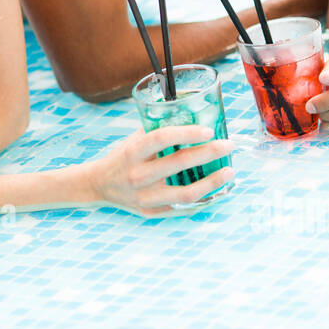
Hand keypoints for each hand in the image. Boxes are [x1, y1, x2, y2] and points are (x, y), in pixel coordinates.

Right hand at [86, 125, 233, 217]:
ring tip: (230, 171)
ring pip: (186, 193)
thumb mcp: (133, 140)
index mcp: (132, 152)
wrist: (98, 185)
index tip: (208, 130)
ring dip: (212, 182)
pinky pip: (183, 207)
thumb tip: (191, 116)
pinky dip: (203, 198)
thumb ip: (157, 130)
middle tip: (228, 145)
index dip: (186, 133)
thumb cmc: (123, 157)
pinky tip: (216, 189)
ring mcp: (145, 198)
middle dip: (209, 153)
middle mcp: (137, 176)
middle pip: (179, 164)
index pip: (161, 138)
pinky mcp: (152, 212)